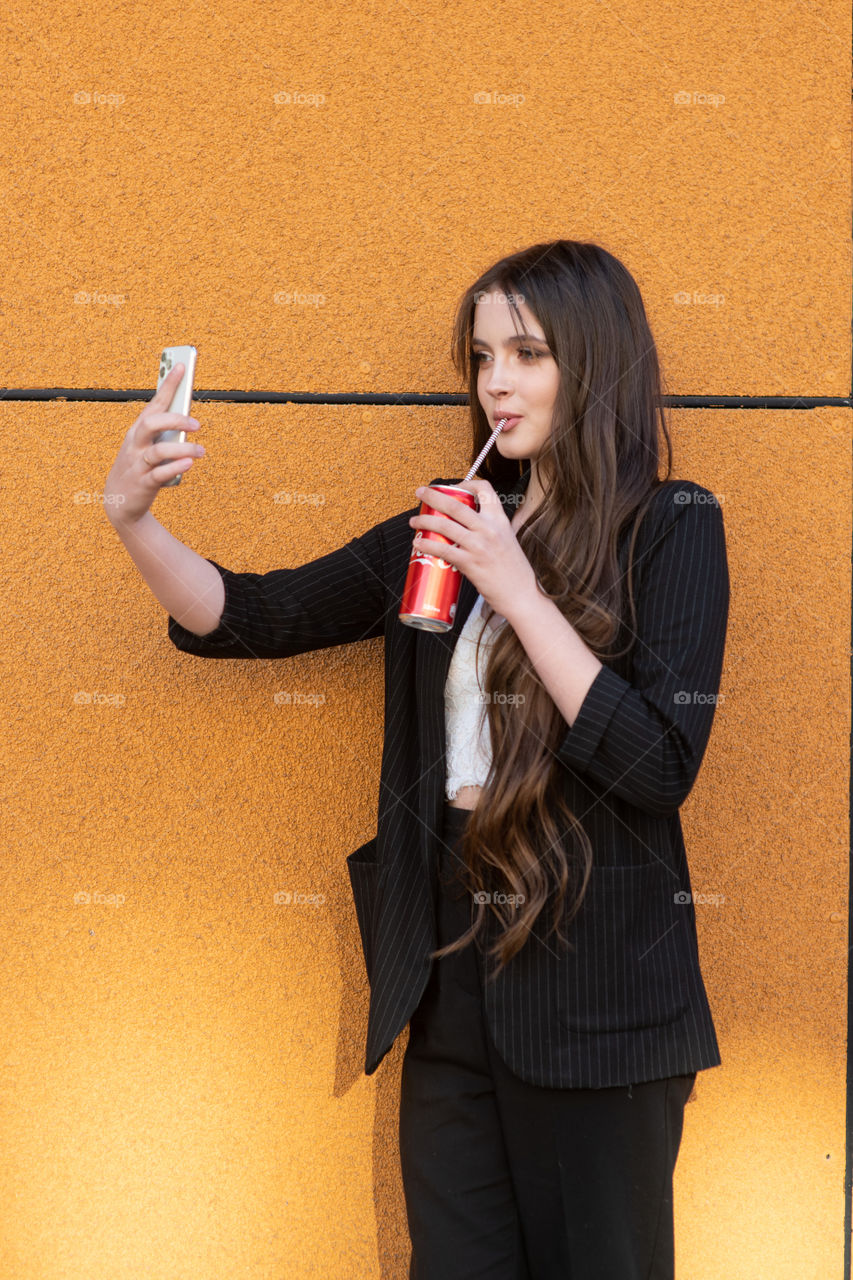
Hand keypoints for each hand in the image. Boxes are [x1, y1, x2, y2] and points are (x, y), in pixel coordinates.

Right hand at [103, 362, 205, 524]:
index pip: (154, 404)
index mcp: (138, 431)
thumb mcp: (148, 446)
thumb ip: (165, 433)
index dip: (167, 385)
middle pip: (152, 423)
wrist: (119, 501)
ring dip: (183, 449)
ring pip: (158, 451)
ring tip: (201, 451)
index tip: (182, 366)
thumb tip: (189, 420)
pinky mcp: (143, 484)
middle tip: (197, 424)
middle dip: (175, 420)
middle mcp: (136, 444)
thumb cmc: (139, 467)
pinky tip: (189, 464)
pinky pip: (160, 475)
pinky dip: (175, 468)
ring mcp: (138, 464)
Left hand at [408, 480, 537, 621]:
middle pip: (456, 504)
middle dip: (434, 495)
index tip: (454, 487)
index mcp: (500, 520)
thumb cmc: (514, 571)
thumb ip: (491, 530)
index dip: (467, 483)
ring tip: (415, 521)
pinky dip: (427, 544)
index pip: (485, 490)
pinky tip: (418, 543)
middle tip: (421, 493)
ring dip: (424, 520)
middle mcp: (489, 529)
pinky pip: (443, 549)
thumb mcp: (508, 540)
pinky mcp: (470, 563)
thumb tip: (470, 526)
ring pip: (445, 525)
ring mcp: (479, 545)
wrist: (521, 594)